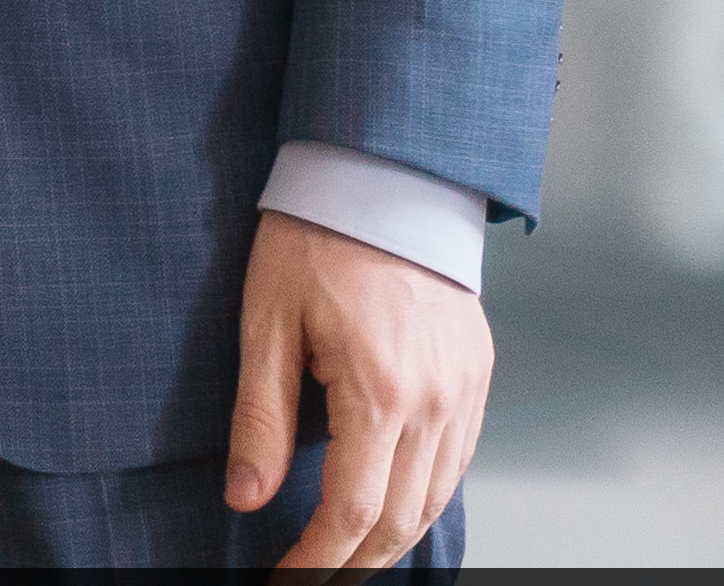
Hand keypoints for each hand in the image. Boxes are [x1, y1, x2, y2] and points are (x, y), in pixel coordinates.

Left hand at [226, 210, 489, 567]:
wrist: (383, 178)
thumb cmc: (315, 238)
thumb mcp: (266, 322)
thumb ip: (259, 417)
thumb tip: (246, 497)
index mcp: (379, 391)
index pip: (350, 511)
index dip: (315, 560)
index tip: (284, 580)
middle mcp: (435, 401)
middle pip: (398, 520)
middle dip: (353, 566)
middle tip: (310, 581)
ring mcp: (465, 390)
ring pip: (435, 499)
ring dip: (391, 540)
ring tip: (345, 559)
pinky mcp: (477, 375)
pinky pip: (458, 462)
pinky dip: (425, 497)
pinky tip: (392, 506)